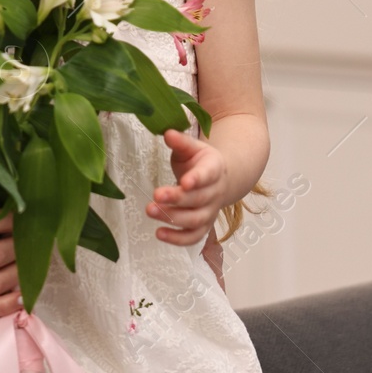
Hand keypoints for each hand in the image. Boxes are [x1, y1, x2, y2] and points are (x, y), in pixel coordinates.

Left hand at [147, 128, 228, 245]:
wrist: (220, 179)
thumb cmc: (200, 161)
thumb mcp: (192, 147)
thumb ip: (180, 142)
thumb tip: (167, 133)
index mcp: (214, 169)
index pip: (208, 175)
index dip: (197, 179)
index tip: (184, 182)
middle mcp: (215, 192)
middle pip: (198, 199)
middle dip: (177, 199)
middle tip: (155, 196)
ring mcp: (211, 211)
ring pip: (196, 220)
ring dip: (173, 218)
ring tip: (150, 211)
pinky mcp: (203, 225)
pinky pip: (194, 237)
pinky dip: (178, 239)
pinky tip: (159, 234)